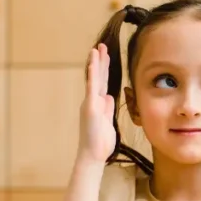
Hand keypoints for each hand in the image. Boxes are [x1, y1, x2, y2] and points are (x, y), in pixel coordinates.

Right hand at [79, 44, 116, 163]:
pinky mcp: (91, 105)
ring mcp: (90, 102)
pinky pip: (92, 86)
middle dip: (101, 61)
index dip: (104, 69)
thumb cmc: (100, 142)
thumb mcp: (107, 122)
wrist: (93, 154)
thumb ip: (108, 108)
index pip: (102, 83)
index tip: (105, 56)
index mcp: (98, 104)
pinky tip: (94, 61)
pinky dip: (93, 73)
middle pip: (99, 77)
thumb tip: (109, 97)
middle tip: (101, 46)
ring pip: (94, 79)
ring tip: (97, 48)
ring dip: (96, 63)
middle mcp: (92, 100)